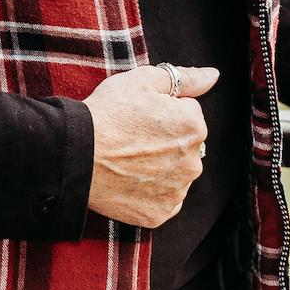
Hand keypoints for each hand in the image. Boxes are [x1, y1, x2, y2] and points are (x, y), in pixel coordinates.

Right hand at [83, 64, 217, 227]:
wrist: (76, 154)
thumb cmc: (107, 113)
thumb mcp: (144, 80)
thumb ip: (185, 78)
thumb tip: (212, 76)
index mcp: (194, 127)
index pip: (187, 114)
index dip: (162, 112)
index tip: (139, 116)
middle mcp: (193, 163)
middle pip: (184, 146)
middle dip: (166, 141)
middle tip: (132, 137)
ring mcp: (176, 192)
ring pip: (175, 173)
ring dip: (160, 167)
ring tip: (128, 159)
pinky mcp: (159, 213)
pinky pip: (162, 200)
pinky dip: (150, 192)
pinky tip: (129, 179)